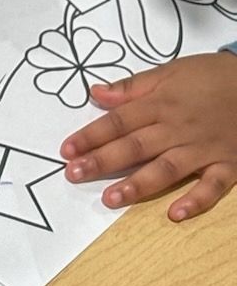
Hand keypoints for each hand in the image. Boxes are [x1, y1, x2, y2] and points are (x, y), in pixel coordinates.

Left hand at [62, 51, 236, 219]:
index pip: (119, 121)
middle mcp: (179, 128)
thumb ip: (133, 86)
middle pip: (136, 146)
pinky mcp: (229, 164)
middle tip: (74, 175)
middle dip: (103, 161)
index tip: (66, 150)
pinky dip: (196, 201)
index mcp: (161, 104)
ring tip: (111, 199)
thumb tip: (96, 93)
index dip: (91, 136)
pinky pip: (213, 186)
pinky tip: (175, 214)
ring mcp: (204, 149)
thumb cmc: (213, 76)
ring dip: (138, 185)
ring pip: (167, 169)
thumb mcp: (171, 71)